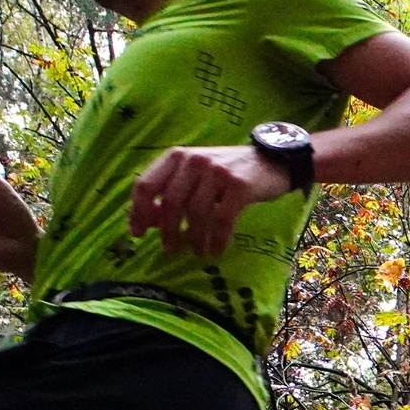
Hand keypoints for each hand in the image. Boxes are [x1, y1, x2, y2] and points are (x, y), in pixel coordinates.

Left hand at [128, 143, 294, 258]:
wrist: (271, 162)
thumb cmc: (227, 173)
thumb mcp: (195, 178)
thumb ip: (171, 194)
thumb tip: (148, 222)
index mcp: (177, 157)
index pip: (146, 184)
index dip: (138, 212)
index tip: (138, 234)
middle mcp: (194, 161)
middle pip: (171, 203)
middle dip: (168, 232)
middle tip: (170, 249)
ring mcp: (217, 172)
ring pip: (196, 213)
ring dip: (193, 239)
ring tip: (196, 252)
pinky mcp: (239, 185)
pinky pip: (222, 220)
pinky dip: (216, 240)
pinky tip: (215, 251)